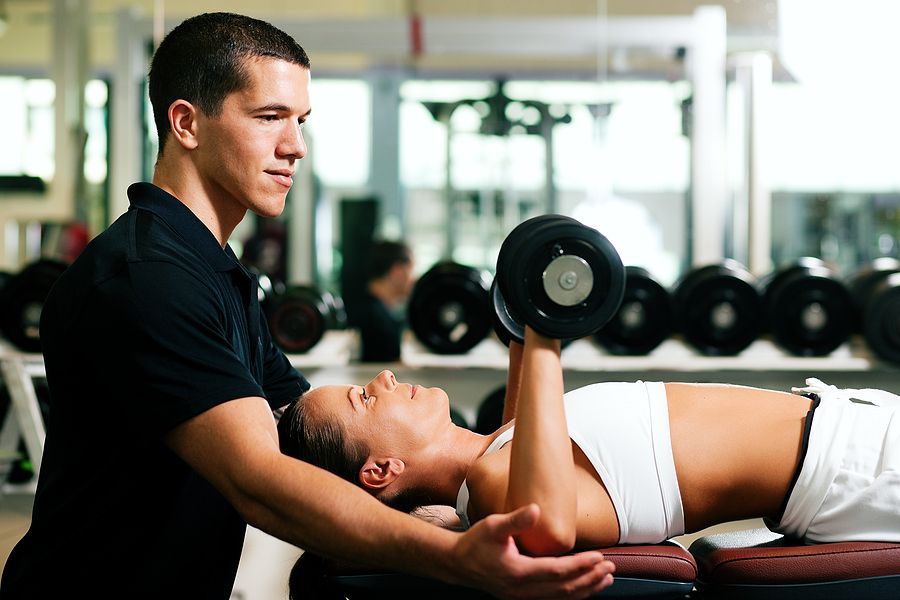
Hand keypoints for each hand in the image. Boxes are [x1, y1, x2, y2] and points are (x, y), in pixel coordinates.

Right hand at [451, 504, 614, 598]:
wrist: (457, 564)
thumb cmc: (475, 543)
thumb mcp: (493, 526)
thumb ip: (516, 520)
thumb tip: (536, 509)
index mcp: (517, 572)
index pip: (557, 572)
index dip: (580, 566)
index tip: (599, 557)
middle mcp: (522, 590)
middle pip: (563, 589)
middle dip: (589, 579)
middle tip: (610, 569)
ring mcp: (522, 596)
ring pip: (560, 598)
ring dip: (585, 589)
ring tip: (605, 580)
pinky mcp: (522, 597)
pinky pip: (552, 599)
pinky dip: (571, 594)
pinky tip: (583, 588)